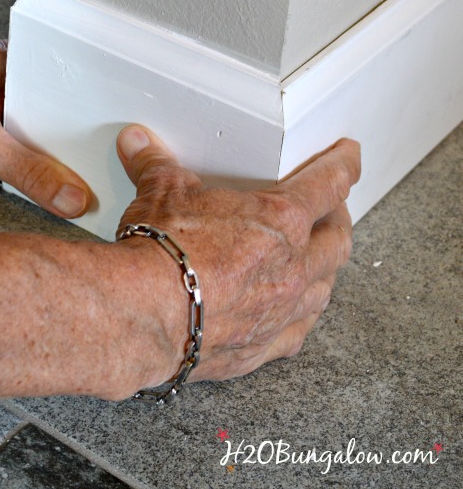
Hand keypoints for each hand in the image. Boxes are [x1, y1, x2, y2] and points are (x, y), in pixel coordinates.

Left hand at [0, 41, 90, 217]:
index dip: (89, 103)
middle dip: (67, 133)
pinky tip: (31, 173)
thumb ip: (29, 171)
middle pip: (50, 107)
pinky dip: (19, 158)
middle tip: (94, 156)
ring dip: (41, 149)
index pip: (62, 78)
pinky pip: (8, 142)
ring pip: (29, 126)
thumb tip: (72, 195)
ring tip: (68, 168)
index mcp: (7, 59)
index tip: (113, 126)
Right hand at [116, 125, 359, 383]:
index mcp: (279, 219)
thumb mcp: (161, 192)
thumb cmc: (160, 252)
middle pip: (337, 239)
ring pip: (325, 287)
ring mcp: (282, 311)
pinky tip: (293, 312)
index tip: (350, 156)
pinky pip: (298, 332)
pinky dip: (300, 317)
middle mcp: (292, 266)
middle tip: (331, 209)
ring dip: (325, 268)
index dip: (344, 165)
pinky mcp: (262, 347)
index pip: (328, 184)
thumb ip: (156, 164)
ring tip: (316, 258)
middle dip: (338, 219)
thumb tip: (138, 141)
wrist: (144, 316)